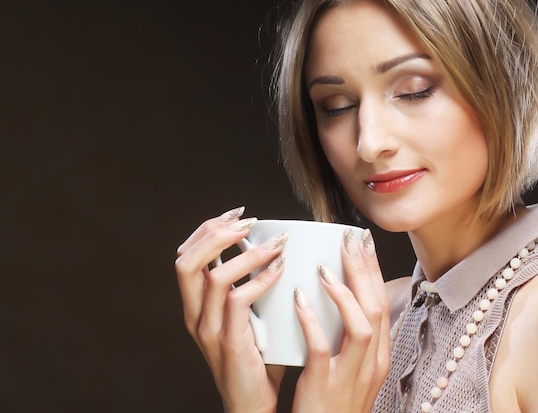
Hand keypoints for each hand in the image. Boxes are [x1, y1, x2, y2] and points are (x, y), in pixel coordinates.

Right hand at [175, 206, 286, 412]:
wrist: (252, 403)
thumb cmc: (257, 357)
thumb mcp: (249, 316)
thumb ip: (252, 287)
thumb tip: (277, 250)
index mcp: (195, 306)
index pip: (187, 256)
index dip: (207, 229)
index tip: (238, 214)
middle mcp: (194, 315)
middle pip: (187, 261)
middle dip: (217, 233)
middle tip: (249, 222)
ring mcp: (208, 330)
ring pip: (213, 277)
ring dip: (246, 253)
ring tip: (274, 242)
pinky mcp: (228, 343)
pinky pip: (238, 301)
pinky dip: (260, 279)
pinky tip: (279, 269)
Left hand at [292, 228, 390, 412]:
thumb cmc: (331, 403)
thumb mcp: (351, 369)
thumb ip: (348, 336)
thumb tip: (336, 296)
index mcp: (378, 355)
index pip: (382, 304)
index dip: (374, 270)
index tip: (362, 242)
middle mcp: (372, 363)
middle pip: (376, 307)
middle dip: (364, 269)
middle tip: (348, 238)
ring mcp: (351, 375)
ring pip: (361, 324)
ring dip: (345, 291)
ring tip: (325, 265)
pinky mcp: (325, 386)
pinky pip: (321, 349)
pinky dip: (312, 321)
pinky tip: (299, 299)